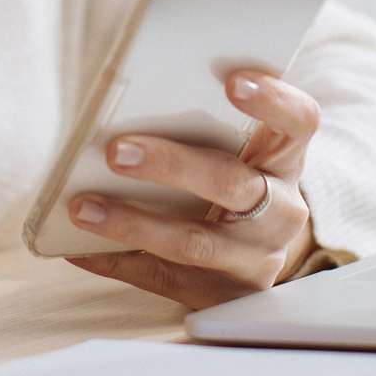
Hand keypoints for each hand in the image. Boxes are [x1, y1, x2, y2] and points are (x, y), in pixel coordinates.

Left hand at [64, 70, 321, 309]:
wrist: (254, 256)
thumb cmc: (233, 182)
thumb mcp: (241, 152)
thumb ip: (208, 124)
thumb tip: (128, 96)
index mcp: (285, 160)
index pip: (298, 122)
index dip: (272, 101)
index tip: (233, 80)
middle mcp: (280, 211)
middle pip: (234, 184)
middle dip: (172, 166)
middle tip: (116, 151)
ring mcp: (254, 259)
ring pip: (195, 243)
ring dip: (133, 223)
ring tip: (83, 206)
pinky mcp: (221, 295)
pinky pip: (162, 277)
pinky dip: (115, 260)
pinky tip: (77, 246)